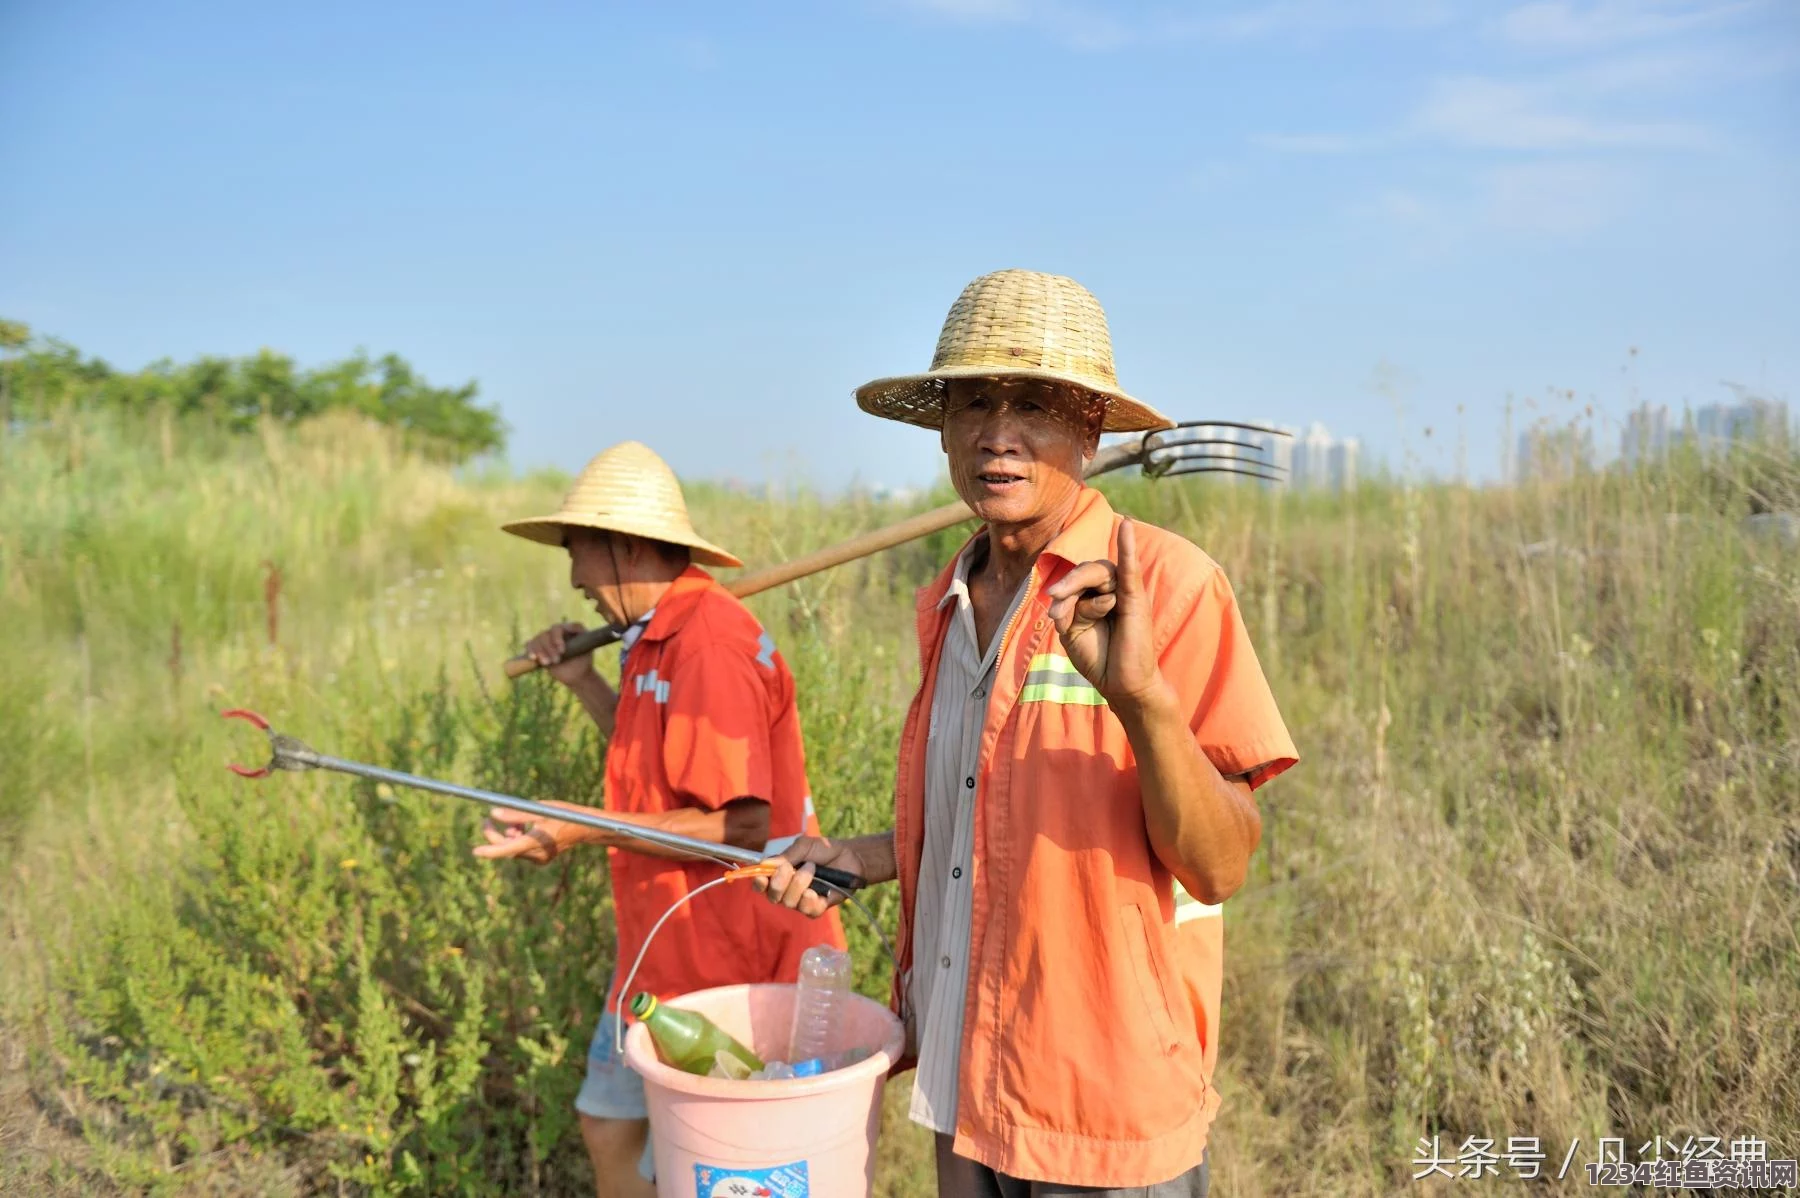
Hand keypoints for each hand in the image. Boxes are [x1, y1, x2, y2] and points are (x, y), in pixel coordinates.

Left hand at [471, 802, 582, 864]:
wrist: (585, 828)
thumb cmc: (564, 815)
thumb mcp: (539, 810)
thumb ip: (515, 814)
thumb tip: (493, 814)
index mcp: (535, 842)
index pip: (506, 850)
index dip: (489, 851)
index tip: (474, 851)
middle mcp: (536, 854)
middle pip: (506, 849)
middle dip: (495, 835)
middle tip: (486, 819)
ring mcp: (539, 858)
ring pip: (513, 849)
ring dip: (509, 834)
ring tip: (519, 819)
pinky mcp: (542, 858)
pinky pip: (522, 850)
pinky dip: (519, 838)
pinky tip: (527, 827)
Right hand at [523, 621, 596, 686]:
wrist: (578, 674)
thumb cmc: (584, 659)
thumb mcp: (587, 647)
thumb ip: (582, 636)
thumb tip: (572, 627)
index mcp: (567, 629)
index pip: (558, 628)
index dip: (557, 638)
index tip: (562, 651)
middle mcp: (555, 633)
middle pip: (545, 634)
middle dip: (549, 648)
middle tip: (556, 661)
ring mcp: (546, 640)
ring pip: (537, 640)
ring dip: (540, 651)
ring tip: (547, 663)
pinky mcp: (539, 649)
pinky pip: (530, 644)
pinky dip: (530, 650)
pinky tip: (533, 658)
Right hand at [750, 835, 865, 919]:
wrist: (850, 857)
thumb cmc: (823, 850)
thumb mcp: (804, 846)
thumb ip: (787, 855)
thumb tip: (765, 865)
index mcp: (779, 875)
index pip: (761, 885)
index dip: (758, 883)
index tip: (761, 877)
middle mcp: (787, 890)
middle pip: (772, 896)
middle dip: (779, 882)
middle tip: (791, 868)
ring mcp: (801, 901)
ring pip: (789, 902)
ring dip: (799, 884)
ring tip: (812, 869)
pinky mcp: (816, 909)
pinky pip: (807, 910)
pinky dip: (810, 899)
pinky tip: (817, 890)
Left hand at [1043, 517, 1165, 709]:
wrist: (1120, 685)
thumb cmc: (1098, 657)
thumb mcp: (1071, 631)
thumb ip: (1066, 608)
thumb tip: (1063, 593)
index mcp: (1095, 594)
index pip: (1076, 579)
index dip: (1062, 591)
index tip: (1053, 616)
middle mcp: (1112, 589)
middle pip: (1086, 570)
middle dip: (1068, 586)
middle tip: (1055, 610)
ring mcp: (1126, 592)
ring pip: (1099, 572)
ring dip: (1080, 586)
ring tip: (1069, 613)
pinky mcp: (1137, 599)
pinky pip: (1131, 569)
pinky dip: (1129, 547)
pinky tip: (1128, 527)